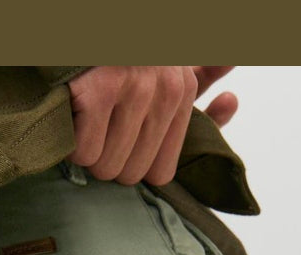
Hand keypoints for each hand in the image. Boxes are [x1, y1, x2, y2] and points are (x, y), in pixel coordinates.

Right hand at [65, 66, 238, 186]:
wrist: (80, 34)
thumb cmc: (120, 57)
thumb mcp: (168, 67)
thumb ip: (199, 83)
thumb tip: (231, 100)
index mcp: (182, 89)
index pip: (160, 173)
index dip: (131, 164)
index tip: (118, 137)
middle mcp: (166, 89)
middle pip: (131, 174)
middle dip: (106, 159)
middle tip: (95, 128)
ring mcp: (132, 88)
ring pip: (106, 166)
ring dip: (85, 152)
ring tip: (82, 120)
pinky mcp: (98, 90)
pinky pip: (85, 152)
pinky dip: (69, 143)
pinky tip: (70, 118)